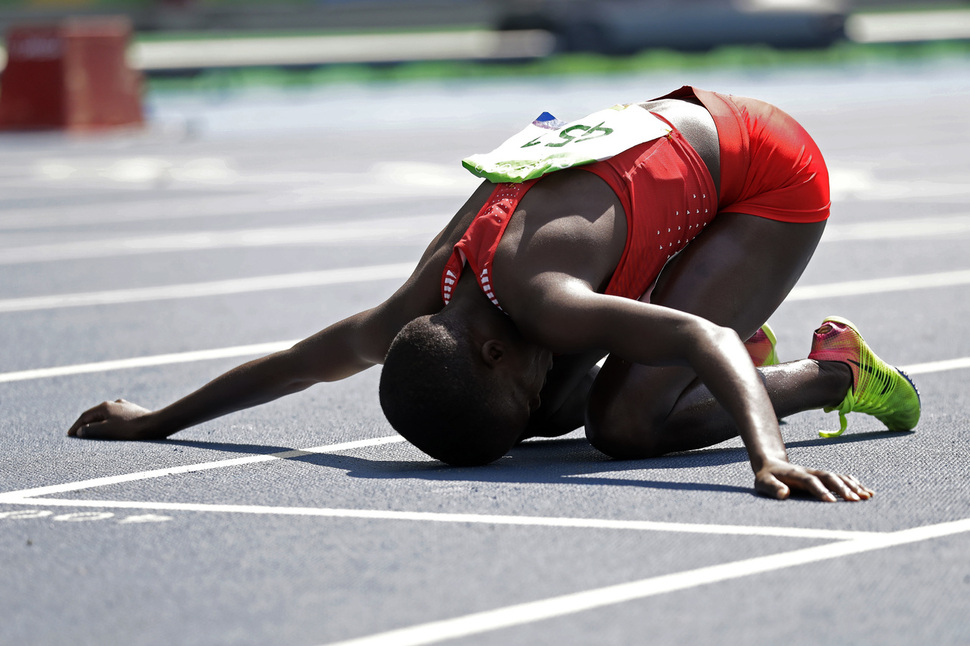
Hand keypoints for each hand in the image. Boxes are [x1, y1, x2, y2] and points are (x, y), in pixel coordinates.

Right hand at [67, 399, 158, 440]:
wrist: (154, 425)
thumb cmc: (129, 429)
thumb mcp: (107, 430)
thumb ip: (91, 430)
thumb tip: (80, 431)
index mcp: (105, 406)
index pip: (85, 416)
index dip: (76, 426)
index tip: (70, 434)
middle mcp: (114, 403)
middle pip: (96, 414)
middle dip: (86, 423)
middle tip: (78, 433)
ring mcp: (124, 406)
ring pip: (107, 415)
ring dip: (98, 423)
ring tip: (93, 431)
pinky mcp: (133, 411)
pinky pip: (116, 417)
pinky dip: (109, 423)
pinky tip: (111, 427)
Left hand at [755, 459, 873, 501]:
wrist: (772, 465)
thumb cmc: (767, 478)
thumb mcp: (763, 483)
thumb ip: (773, 488)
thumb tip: (785, 493)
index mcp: (796, 475)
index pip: (811, 482)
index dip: (821, 491)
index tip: (831, 501)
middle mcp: (811, 472)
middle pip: (829, 478)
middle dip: (842, 488)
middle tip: (854, 501)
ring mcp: (819, 474)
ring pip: (839, 477)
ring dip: (853, 486)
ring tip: (866, 497)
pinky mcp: (825, 477)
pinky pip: (843, 478)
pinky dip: (855, 484)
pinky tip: (867, 493)